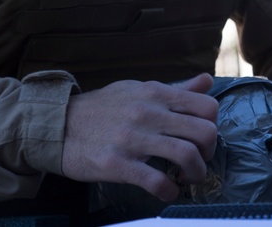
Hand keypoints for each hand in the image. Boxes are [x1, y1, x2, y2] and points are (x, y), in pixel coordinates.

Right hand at [61, 73, 218, 200]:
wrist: (58, 125)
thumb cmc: (103, 108)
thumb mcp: (138, 89)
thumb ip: (175, 89)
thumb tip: (206, 80)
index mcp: (155, 93)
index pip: (207, 106)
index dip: (212, 126)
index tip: (202, 139)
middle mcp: (148, 112)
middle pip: (204, 132)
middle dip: (209, 152)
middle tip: (199, 161)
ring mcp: (132, 138)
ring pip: (186, 156)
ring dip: (196, 174)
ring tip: (188, 179)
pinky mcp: (117, 164)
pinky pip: (157, 181)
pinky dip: (170, 191)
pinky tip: (167, 191)